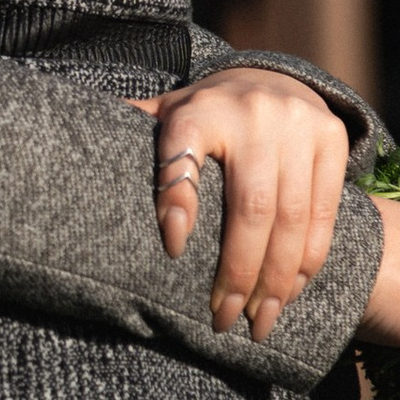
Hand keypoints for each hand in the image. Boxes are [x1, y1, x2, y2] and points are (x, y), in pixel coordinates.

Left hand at [139, 69, 351, 340]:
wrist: (272, 77)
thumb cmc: (203, 115)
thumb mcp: (166, 115)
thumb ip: (132, 135)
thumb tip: (67, 142)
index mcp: (197, 109)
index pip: (181, 155)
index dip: (177, 200)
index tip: (171, 249)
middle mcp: (251, 113)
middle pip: (249, 206)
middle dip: (238, 272)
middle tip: (223, 320)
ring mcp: (297, 125)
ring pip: (291, 217)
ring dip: (277, 279)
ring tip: (260, 321)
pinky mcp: (331, 138)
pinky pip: (323, 212)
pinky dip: (308, 259)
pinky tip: (290, 291)